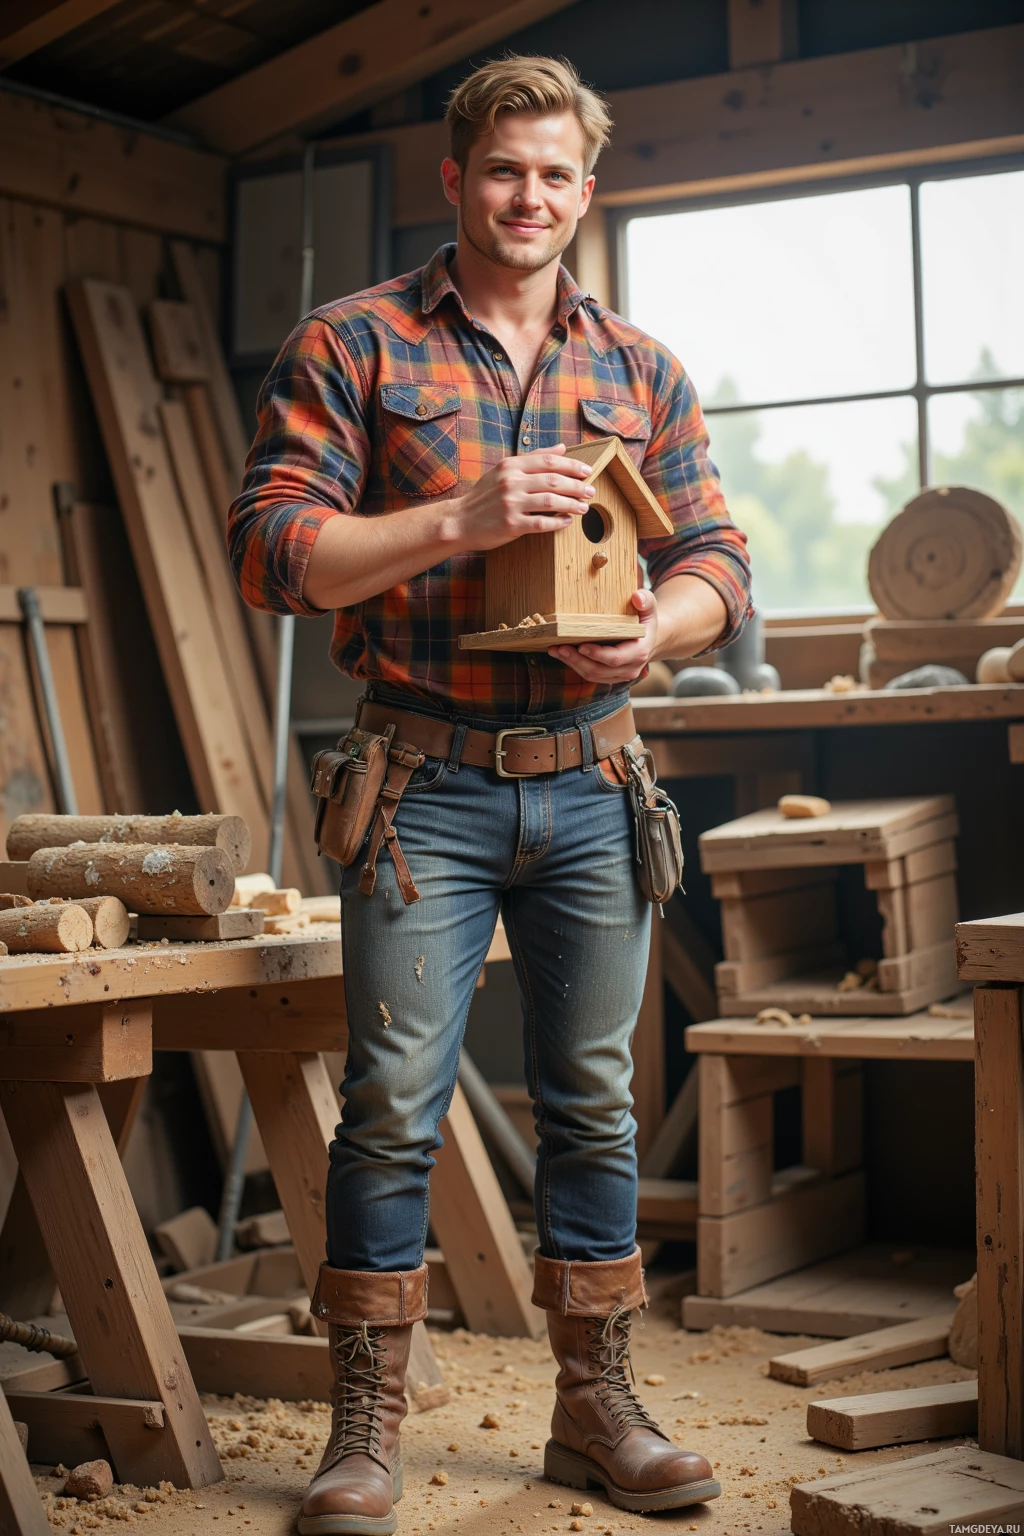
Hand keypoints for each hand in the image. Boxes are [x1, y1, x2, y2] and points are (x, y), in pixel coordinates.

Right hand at [448, 445, 594, 551]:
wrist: (459, 521)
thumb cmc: (484, 497)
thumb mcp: (504, 471)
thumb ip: (533, 458)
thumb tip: (562, 448)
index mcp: (511, 466)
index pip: (548, 461)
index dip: (572, 466)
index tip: (587, 471)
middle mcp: (511, 483)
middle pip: (553, 480)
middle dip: (577, 486)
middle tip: (590, 490)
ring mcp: (511, 504)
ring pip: (551, 501)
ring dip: (572, 504)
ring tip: (584, 507)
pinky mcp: (511, 525)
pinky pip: (542, 523)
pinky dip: (558, 522)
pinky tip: (568, 522)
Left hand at [550, 588, 657, 682]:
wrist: (650, 639)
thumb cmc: (645, 620)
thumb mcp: (649, 607)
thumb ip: (646, 600)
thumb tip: (636, 597)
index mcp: (639, 653)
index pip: (615, 658)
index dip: (597, 654)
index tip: (581, 646)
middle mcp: (630, 668)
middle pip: (599, 670)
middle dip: (577, 660)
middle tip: (559, 648)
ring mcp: (619, 675)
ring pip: (592, 675)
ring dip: (572, 664)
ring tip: (555, 650)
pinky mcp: (609, 677)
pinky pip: (590, 675)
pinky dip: (574, 665)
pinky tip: (561, 654)